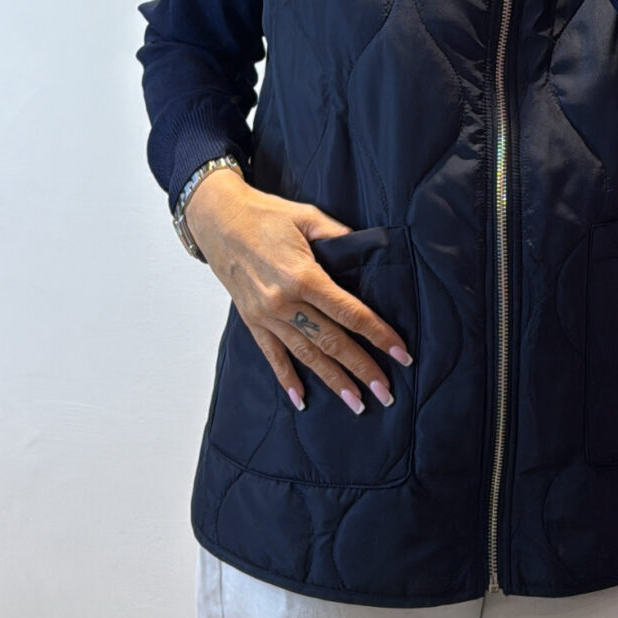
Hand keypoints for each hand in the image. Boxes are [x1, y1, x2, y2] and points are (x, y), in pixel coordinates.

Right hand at [185, 170, 413, 415]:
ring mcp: (266, 315)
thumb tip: (370, 253)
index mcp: (303, 276)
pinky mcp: (252, 320)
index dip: (379, 335)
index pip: (350, 313)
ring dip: (333, 381)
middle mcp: (284, 302)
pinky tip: (301, 400)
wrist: (216, 218)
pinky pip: (272, 355)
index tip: (401, 354)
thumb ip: (340, 238)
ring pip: (307, 355)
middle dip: (362, 369)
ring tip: (357, 404)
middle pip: (332, 342)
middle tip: (386, 393)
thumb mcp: (308, 217)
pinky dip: (287, 378)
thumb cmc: (264, 214)